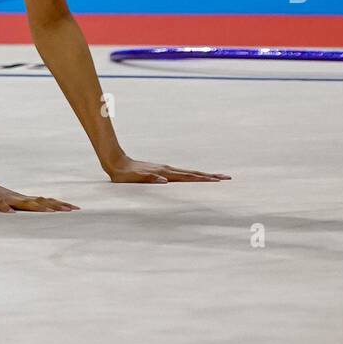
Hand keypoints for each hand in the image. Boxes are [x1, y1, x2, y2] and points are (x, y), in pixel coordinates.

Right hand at [0, 175, 78, 211]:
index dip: (60, 205)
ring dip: (37, 207)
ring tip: (49, 211)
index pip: (46, 201)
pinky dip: (6, 209)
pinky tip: (11, 213)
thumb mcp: (13, 204)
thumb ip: (25, 208)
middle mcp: (19, 198)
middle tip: (70, 211)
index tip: (75, 209)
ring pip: (24, 203)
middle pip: (41, 201)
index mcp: (24, 200)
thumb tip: (40, 212)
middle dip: (56, 206)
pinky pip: (1, 205)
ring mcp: (7, 199)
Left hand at [105, 154, 230, 183]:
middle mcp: (167, 170)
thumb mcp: (136, 179)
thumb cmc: (125, 175)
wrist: (116, 163)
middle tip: (226, 177)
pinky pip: (181, 175)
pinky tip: (194, 179)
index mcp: (165, 173)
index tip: (217, 180)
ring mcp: (165, 170)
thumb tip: (164, 181)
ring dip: (202, 176)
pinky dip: (191, 177)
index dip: (203, 179)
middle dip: (210, 176)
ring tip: (215, 178)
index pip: (188, 177)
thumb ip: (150, 179)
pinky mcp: (161, 171)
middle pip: (193, 174)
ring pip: (188, 173)